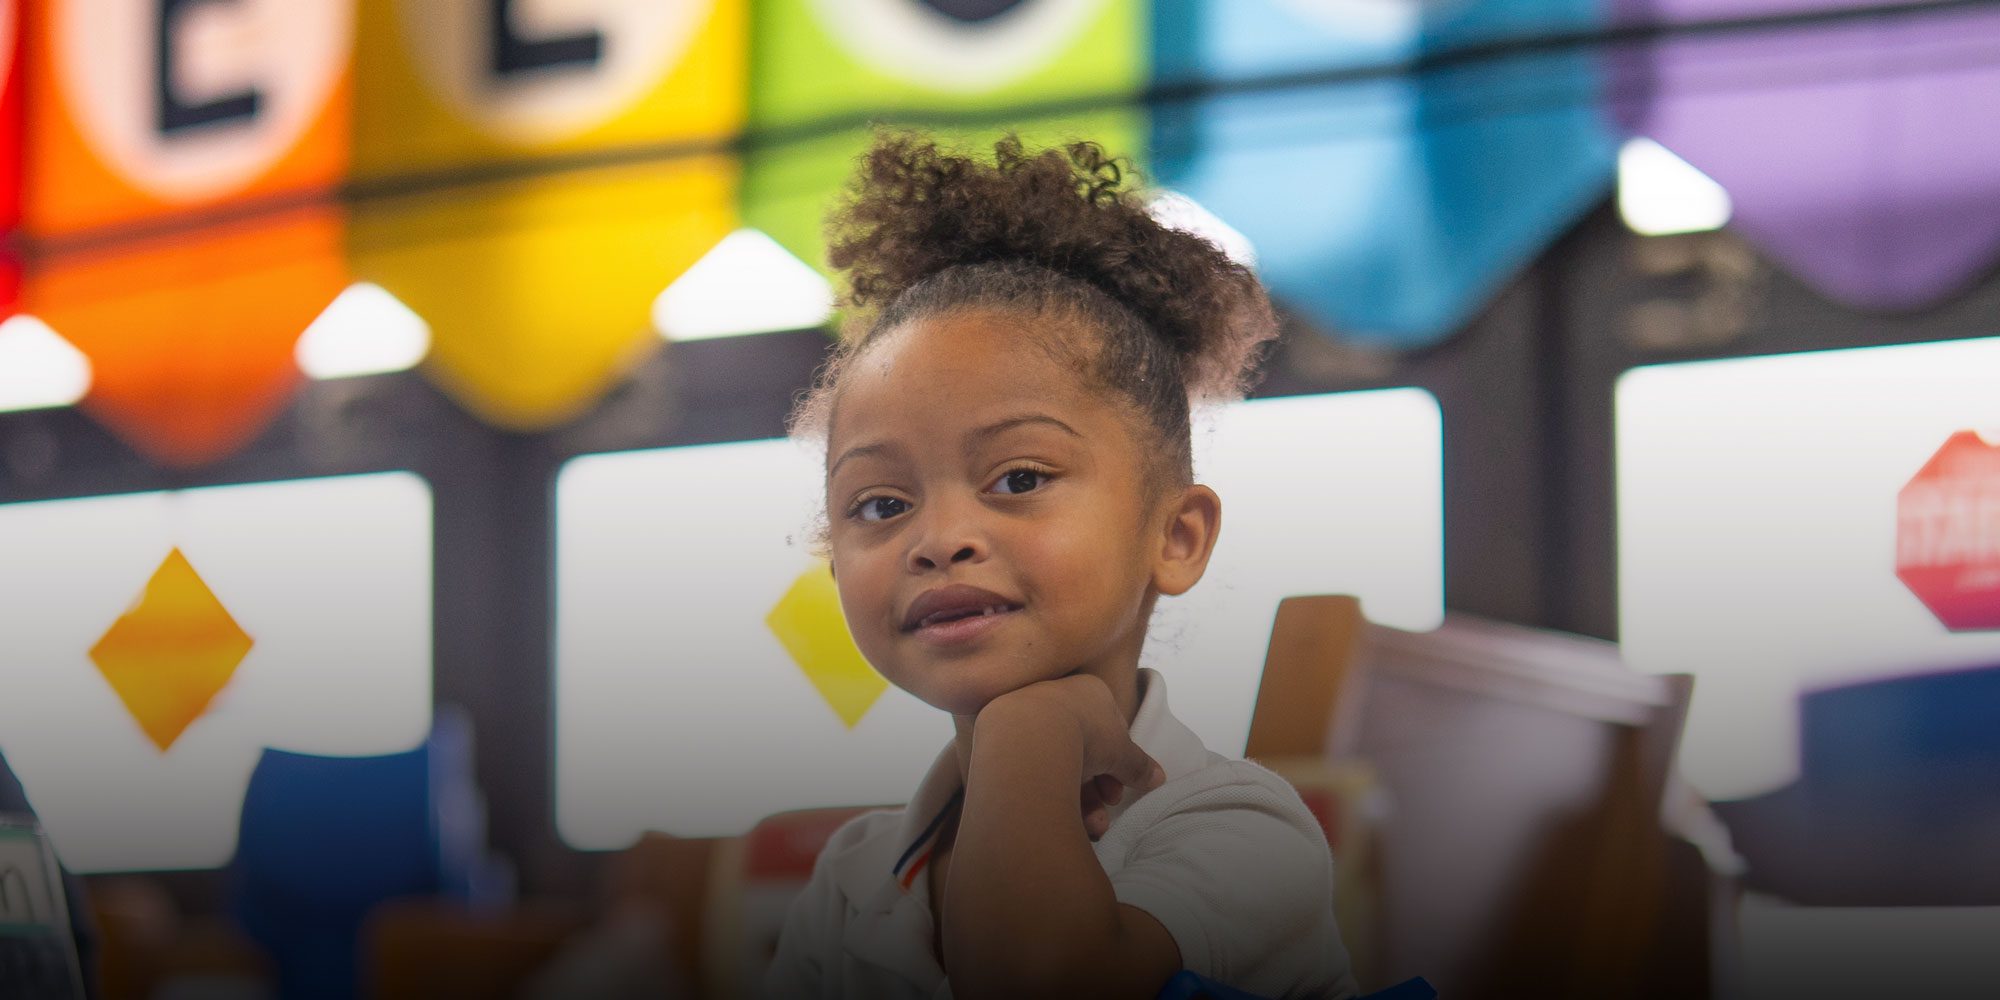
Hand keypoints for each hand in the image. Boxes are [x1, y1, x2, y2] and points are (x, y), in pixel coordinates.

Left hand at [979, 674, 1165, 838]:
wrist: (1025, 735)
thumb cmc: (1085, 733)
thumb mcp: (1122, 751)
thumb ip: (1139, 765)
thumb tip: (1159, 778)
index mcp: (1086, 690)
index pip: (1108, 730)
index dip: (1117, 764)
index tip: (1118, 789)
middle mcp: (1054, 697)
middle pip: (1082, 749)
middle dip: (1098, 786)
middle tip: (1105, 807)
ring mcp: (1025, 716)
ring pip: (1057, 763)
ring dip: (1079, 797)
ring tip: (1089, 824)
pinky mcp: (1001, 739)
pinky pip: (1032, 769)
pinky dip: (1049, 793)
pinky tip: (1059, 816)